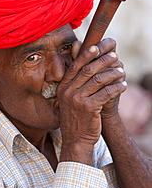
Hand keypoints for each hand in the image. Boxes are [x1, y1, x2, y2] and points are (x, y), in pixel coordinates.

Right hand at [57, 38, 125, 163]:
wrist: (76, 139)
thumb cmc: (76, 117)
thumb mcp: (70, 99)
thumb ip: (75, 83)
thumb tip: (81, 67)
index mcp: (63, 87)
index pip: (75, 66)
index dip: (86, 55)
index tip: (97, 47)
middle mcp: (68, 91)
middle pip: (88, 70)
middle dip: (103, 61)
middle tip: (114, 56)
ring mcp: (78, 100)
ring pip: (99, 80)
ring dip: (113, 73)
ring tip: (121, 71)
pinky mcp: (90, 108)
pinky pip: (107, 93)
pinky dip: (117, 87)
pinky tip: (123, 86)